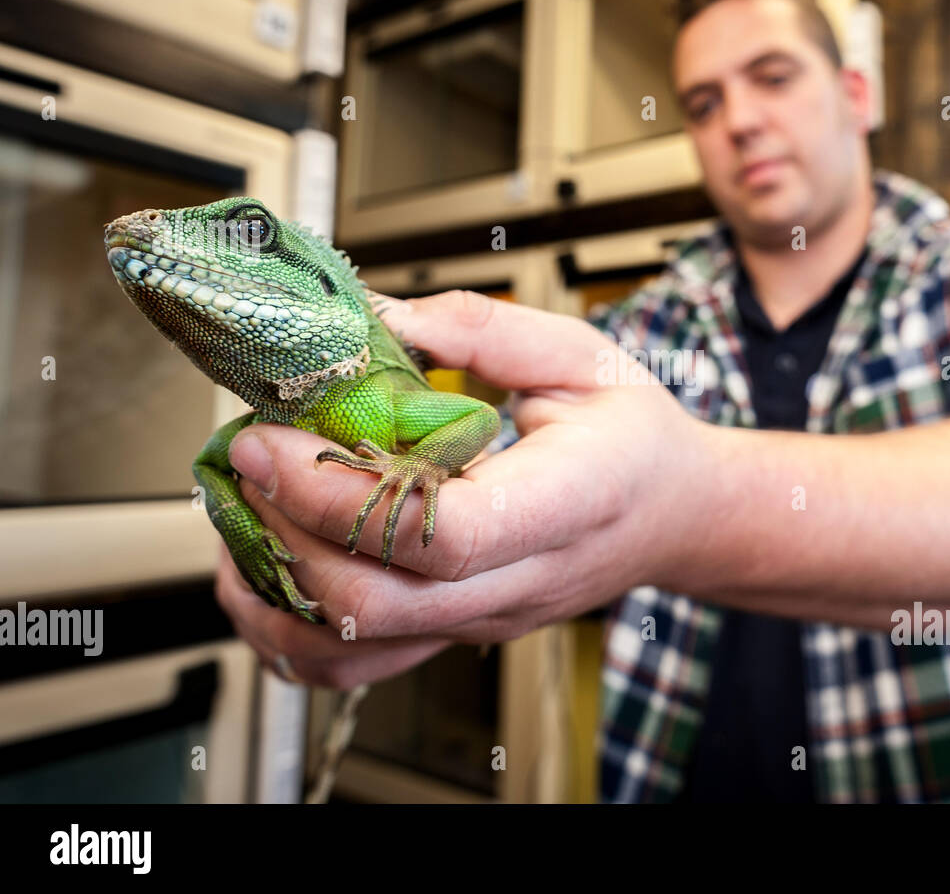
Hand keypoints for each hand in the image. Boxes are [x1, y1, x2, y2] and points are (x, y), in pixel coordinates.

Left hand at [218, 290, 714, 687]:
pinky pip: (364, 664)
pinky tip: (266, 579)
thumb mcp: (583, 354)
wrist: (678, 514)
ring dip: (276, 593)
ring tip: (242, 520)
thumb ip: (483, 329)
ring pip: (359, 649)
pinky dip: (294, 633)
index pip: (441, 535)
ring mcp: (486, 617)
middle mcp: (520, 580)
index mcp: (564, 504)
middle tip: (246, 460)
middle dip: (286, 531)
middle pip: (380, 602)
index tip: (276, 440)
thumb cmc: (638, 437)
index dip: (340, 495)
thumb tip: (381, 314)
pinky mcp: (459, 630)